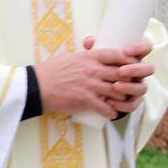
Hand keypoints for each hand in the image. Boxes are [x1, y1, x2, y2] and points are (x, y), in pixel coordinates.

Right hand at [36, 38, 152, 118]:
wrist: (35, 86)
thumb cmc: (50, 71)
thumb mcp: (70, 57)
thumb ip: (86, 56)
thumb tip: (95, 53)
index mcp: (89, 57)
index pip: (118, 54)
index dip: (130, 60)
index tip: (131, 66)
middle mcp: (92, 69)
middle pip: (123, 74)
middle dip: (129, 81)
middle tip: (129, 87)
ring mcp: (90, 84)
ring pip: (118, 92)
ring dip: (122, 99)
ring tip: (120, 102)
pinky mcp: (85, 99)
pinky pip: (106, 108)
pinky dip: (111, 112)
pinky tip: (110, 113)